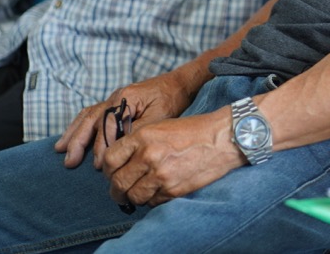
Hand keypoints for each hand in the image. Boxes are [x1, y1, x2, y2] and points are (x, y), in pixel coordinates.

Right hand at [54, 70, 197, 169]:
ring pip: (87, 116)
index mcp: (126, 98)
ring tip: (61, 150)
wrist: (179, 83)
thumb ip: (140, 129)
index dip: (101, 146)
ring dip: (74, 134)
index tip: (99, 165)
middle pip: (91, 120)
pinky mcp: (115, 104)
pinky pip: (92, 114)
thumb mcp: (160, 116)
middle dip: (78, 142)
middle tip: (69, 162)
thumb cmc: (172, 98)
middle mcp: (116, 97)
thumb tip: (121, 146)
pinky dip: (80, 126)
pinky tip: (71, 137)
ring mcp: (114, 99)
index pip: (107, 125)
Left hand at [102, 110, 243, 208]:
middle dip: (116, 190)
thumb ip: (139, 143)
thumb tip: (120, 164)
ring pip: (133, 196)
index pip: (109, 159)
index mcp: (143, 136)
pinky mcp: (173, 190)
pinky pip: (152, 202)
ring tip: (140, 193)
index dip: (107, 170)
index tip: (111, 173)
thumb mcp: (161, 127)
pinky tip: (159, 191)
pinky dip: (152, 200)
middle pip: (117, 182)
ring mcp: (161, 175)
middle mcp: (148, 156)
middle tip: (119, 192)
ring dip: (134, 197)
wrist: (223, 138)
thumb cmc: (193, 130)